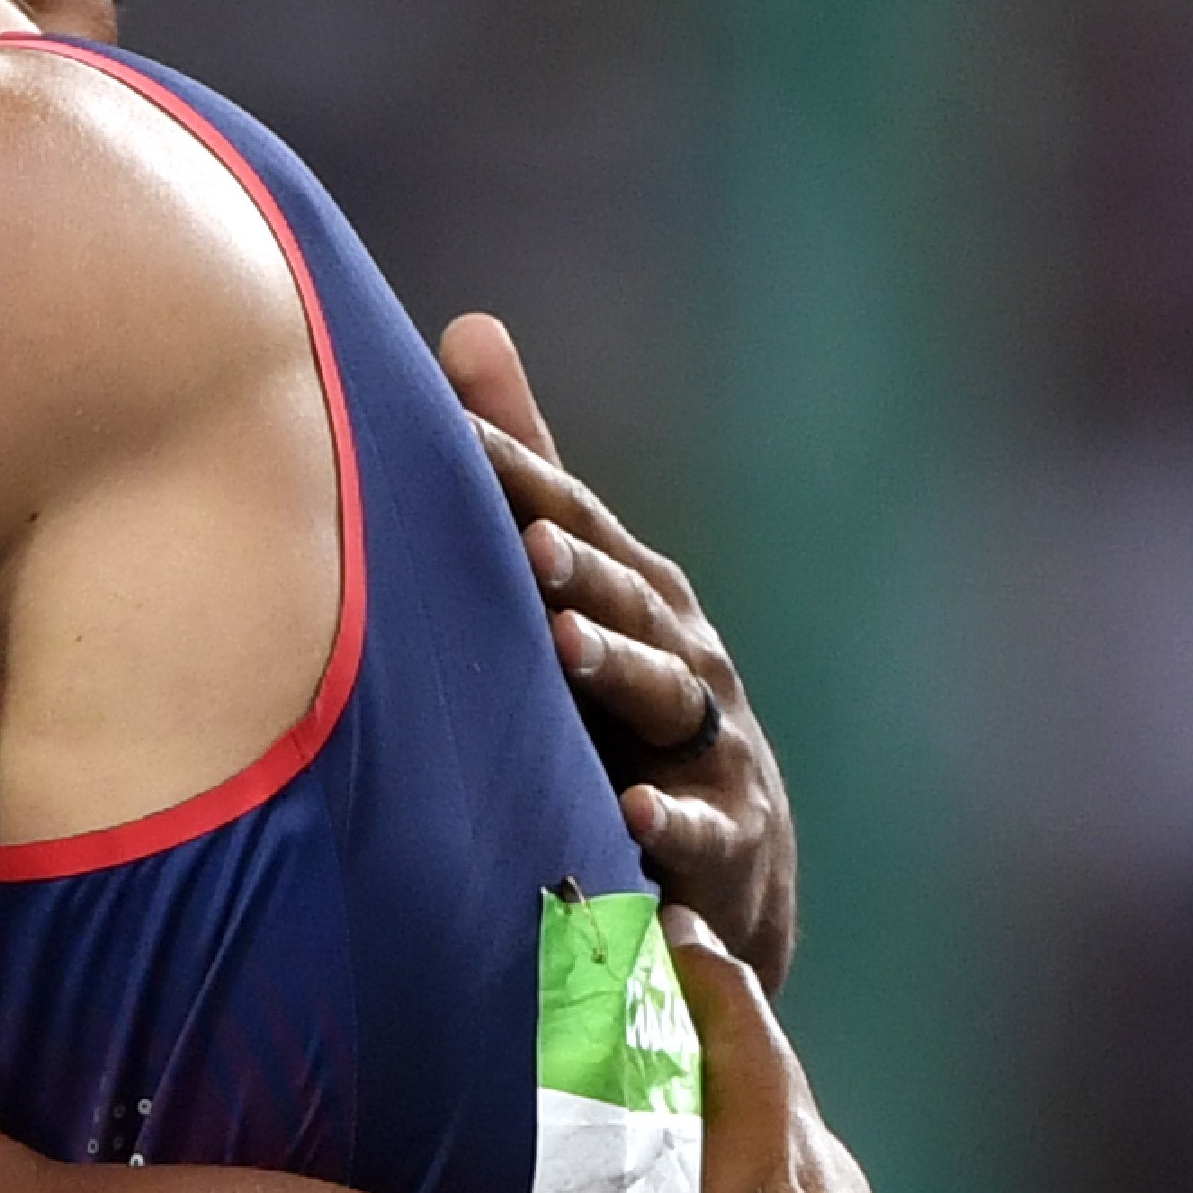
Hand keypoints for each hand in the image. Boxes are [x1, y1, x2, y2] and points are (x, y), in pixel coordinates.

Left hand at [443, 314, 797, 990]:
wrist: (727, 867)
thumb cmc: (621, 703)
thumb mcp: (578, 589)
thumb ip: (528, 474)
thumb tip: (469, 326)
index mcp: (637, 590)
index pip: (571, 523)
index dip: (521, 484)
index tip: (459, 443)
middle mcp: (683, 651)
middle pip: (627, 599)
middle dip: (580, 568)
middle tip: (529, 542)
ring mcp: (712, 742)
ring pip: (665, 697)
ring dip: (619, 670)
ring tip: (568, 648)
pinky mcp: (733, 838)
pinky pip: (704, 834)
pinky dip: (674, 832)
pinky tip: (635, 823)